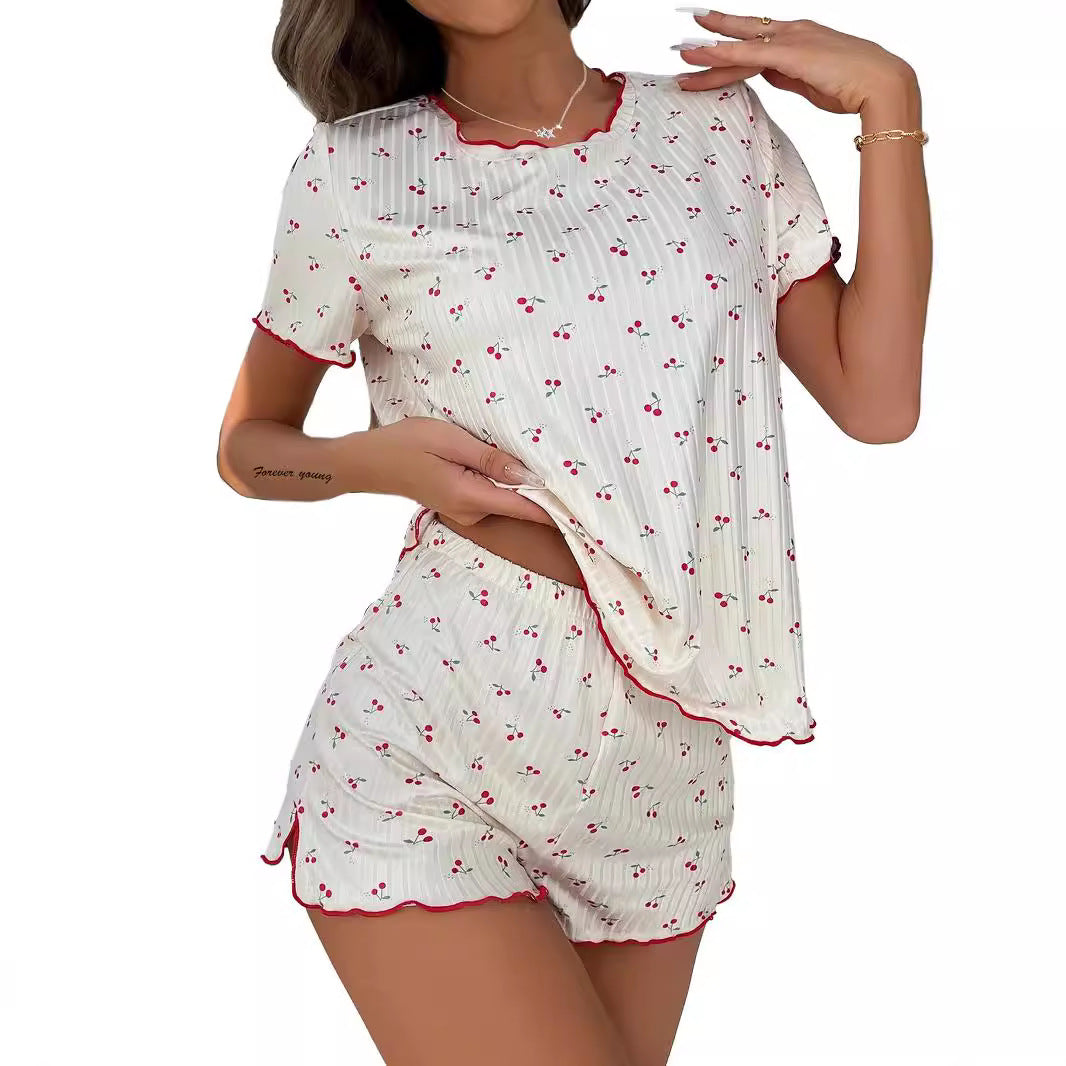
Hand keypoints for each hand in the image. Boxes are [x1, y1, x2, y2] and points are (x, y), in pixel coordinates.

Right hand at [361, 416, 557, 527]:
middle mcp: (472, 512)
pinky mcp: (461, 504)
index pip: (526, 509)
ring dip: (522, 482)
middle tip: (572, 467)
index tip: (586, 510)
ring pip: (506, 498)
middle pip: (520, 504)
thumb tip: (527, 474)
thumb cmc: (406, 445)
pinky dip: (504, 482)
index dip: (558, 509)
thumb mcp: (451, 441)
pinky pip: (492, 495)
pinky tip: (509, 464)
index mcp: (471, 497)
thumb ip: (490, 459)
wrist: (370, 462)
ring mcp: (466, 512)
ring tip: (543, 460)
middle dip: (543, 489)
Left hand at [675, 10, 916, 113]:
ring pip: (740, 46)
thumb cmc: (854, 87)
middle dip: (713, 36)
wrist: (882, 84)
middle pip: (743, 36)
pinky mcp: (790, 53)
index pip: (757, 41)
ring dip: (709, 52)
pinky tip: (703, 56)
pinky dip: (724, 55)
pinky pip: (748, 55)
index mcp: (800, 38)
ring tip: (682, 56)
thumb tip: (769, 75)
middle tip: (685, 43)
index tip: (708, 50)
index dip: (731, 45)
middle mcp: (793, 32)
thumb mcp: (811, 83)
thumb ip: (788, 76)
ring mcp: (791, 40)